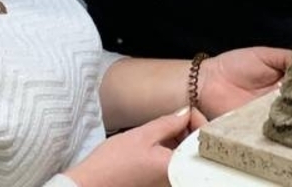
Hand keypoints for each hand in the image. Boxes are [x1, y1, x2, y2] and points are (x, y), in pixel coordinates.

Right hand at [64, 107, 205, 186]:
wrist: (90, 185)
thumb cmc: (111, 164)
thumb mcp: (141, 135)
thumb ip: (168, 123)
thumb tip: (185, 113)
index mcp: (175, 167)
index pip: (201, 142)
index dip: (199, 122)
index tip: (190, 111)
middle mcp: (175, 179)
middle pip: (195, 151)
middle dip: (190, 131)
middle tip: (179, 117)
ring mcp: (167, 183)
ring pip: (185, 158)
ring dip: (181, 141)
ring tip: (167, 129)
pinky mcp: (159, 184)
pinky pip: (174, 165)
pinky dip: (172, 152)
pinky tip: (160, 143)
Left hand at [198, 47, 291, 118]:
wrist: (209, 83)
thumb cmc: (235, 65)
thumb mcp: (264, 55)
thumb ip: (287, 58)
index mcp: (286, 78)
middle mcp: (283, 97)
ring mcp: (274, 112)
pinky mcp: (264, 126)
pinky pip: (280, 126)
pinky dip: (286, 123)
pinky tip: (289, 116)